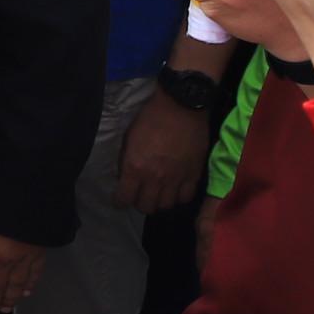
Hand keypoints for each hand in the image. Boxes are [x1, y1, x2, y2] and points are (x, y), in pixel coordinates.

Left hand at [117, 80, 214, 211]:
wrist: (181, 106)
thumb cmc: (151, 118)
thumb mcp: (129, 138)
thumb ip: (127, 161)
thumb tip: (125, 177)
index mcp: (135, 167)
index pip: (124, 199)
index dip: (120, 201)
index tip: (120, 199)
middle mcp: (155, 178)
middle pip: (146, 207)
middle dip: (139, 202)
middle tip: (140, 194)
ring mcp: (176, 179)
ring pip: (166, 206)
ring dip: (160, 201)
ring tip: (158, 193)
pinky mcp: (194, 175)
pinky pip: (185, 197)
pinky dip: (179, 197)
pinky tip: (175, 189)